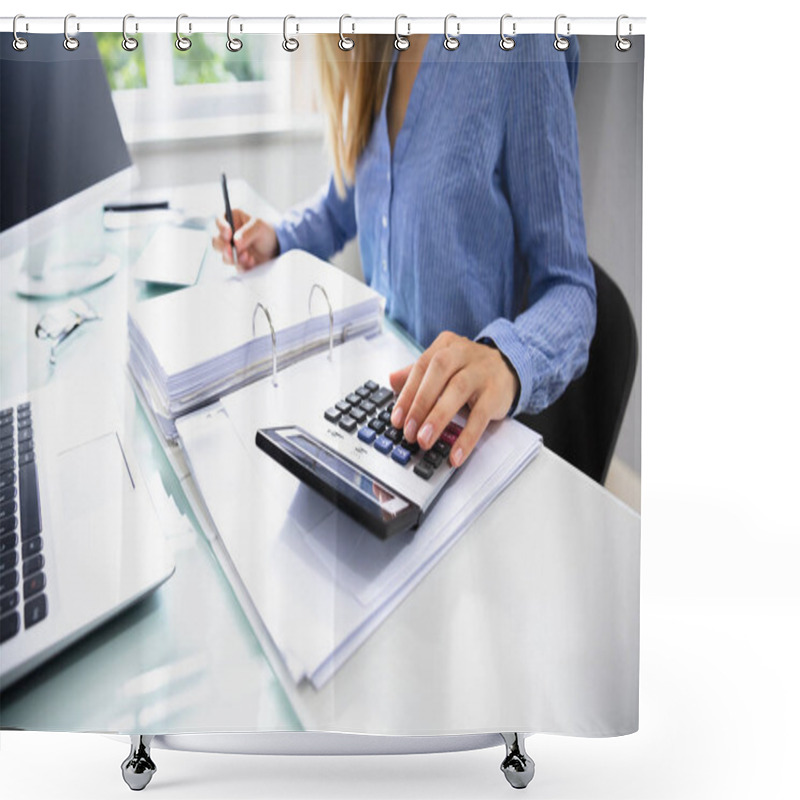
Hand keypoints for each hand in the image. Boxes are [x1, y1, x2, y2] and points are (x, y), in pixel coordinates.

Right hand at [212, 209, 278, 270]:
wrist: (275, 248)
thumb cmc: (265, 232)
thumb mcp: (259, 227)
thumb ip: (247, 232)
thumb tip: (235, 242)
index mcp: (232, 220)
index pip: (219, 220)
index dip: (221, 227)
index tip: (228, 233)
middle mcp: (228, 236)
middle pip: (216, 241)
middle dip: (223, 247)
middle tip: (231, 250)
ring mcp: (232, 250)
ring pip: (224, 256)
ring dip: (234, 258)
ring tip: (248, 256)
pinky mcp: (237, 262)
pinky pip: (236, 267)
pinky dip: (243, 266)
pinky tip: (252, 262)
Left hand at [389, 332, 519, 467]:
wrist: (510, 366)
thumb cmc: (470, 368)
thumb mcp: (444, 365)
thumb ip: (418, 373)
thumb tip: (391, 381)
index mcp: (445, 346)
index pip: (421, 367)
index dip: (407, 394)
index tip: (397, 419)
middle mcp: (463, 353)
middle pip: (438, 373)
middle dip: (420, 405)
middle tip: (408, 432)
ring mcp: (481, 372)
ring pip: (458, 390)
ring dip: (438, 418)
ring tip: (424, 440)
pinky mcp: (495, 392)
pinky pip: (480, 415)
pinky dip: (467, 436)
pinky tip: (456, 453)